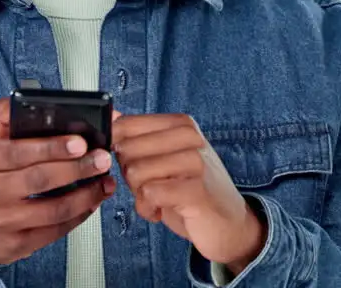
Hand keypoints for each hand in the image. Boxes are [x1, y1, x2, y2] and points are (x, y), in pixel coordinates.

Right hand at [0, 98, 116, 264]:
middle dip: (77, 168)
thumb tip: (27, 99)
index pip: (18, 152)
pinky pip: (55, 231)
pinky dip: (79, 216)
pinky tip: (90, 202)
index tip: (79, 141)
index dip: (51, 147)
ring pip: (52, 210)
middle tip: (101, 158)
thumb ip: (2, 115)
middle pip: (39, 180)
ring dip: (85, 195)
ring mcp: (2, 222)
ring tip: (103, 182)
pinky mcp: (17, 245)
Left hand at [113, 112, 264, 272]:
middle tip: (151, 186)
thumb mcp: (163, 158)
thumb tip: (110, 116)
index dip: (117, 149)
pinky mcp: (196, 190)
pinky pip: (149, 193)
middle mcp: (190, 137)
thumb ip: (137, 137)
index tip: (133, 164)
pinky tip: (161, 210)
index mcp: (180, 124)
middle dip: (129, 175)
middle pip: (127, 149)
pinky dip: (147, 208)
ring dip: (139, 194)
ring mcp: (196, 162)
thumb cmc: (193, 190)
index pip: (126, 124)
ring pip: (135, 171)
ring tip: (159, 199)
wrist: (229, 224)